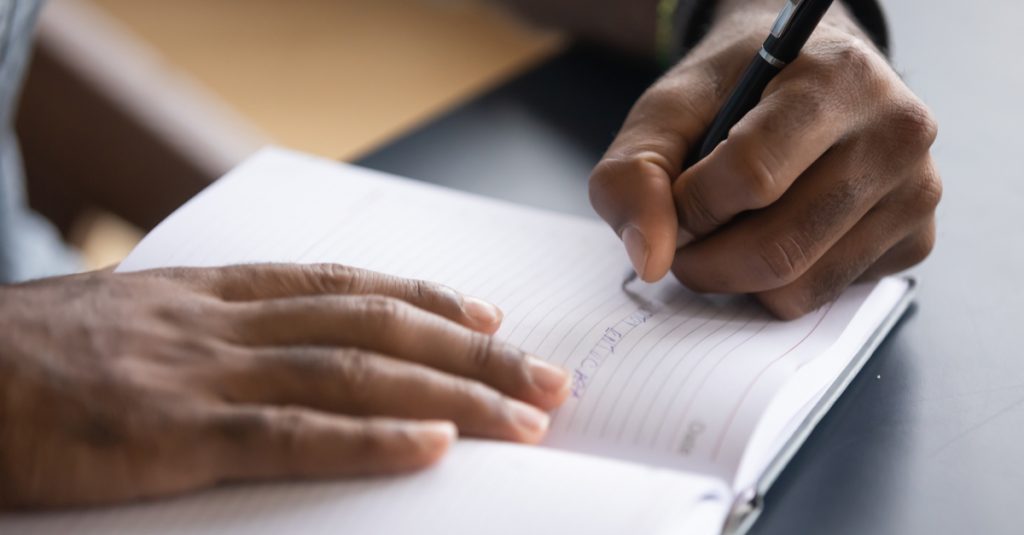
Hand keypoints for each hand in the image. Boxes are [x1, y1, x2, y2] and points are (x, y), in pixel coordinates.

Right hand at [0, 264, 569, 508]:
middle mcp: (225, 324)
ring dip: (452, 394)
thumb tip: (276, 354)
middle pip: (376, 328)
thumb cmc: (31, 357)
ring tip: (526, 415)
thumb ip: (206, 331)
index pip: (344, 286)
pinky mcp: (173, 435)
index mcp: (212, 294)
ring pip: (355, 375)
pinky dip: (372, 441)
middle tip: (548, 375)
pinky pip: (292, 435)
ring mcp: (203, 376)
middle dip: (472, 351)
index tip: (487, 313)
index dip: (425, 299)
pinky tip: (436, 448)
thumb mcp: (129, 323)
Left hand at [589, 0, 940, 318]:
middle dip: (706, 260)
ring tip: (726, 233)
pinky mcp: (917, 238)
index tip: (674, 197)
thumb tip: (650, 261)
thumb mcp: (668, 109)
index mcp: (838, 79)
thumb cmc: (735, 88)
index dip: (690, 205)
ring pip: (801, 287)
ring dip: (738, 279)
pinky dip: (781, 283)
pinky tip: (777, 233)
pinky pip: (827, 296)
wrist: (804, 72)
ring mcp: (917, 191)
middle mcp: (895, 133)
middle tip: (686, 238)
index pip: (750, 177)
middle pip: (777, 249)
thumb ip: (635, 173)